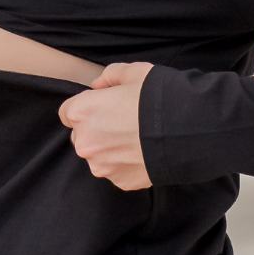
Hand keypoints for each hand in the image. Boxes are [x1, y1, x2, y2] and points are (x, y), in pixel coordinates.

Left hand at [58, 61, 152, 190]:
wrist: (186, 131)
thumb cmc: (157, 98)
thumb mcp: (134, 72)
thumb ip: (109, 76)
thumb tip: (98, 86)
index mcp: (82, 112)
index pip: (67, 113)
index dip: (85, 108)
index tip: (102, 107)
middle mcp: (85, 143)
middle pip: (81, 137)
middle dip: (96, 130)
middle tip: (123, 122)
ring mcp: (102, 166)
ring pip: (99, 157)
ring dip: (111, 149)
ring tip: (137, 139)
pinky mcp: (120, 181)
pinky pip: (117, 171)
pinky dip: (126, 164)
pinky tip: (144, 152)